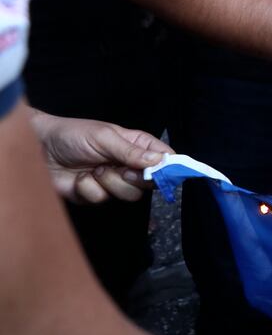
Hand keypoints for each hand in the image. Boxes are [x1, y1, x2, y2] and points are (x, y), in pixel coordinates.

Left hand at [32, 111, 169, 204]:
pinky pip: (102, 199)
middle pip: (150, 182)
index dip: (170, 167)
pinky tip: (79, 178)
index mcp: (136, 146)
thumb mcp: (105, 137)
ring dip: (109, 182)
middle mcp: (128, 164)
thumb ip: (131, 151)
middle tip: (123, 170)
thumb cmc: (72, 135)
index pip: (164, 158)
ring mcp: (112, 181)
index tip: (168, 173)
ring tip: (94, 169)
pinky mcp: (95, 194)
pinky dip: (88, 189)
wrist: (39, 150)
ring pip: (129, 194)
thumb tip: (159, 161)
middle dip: (136, 178)